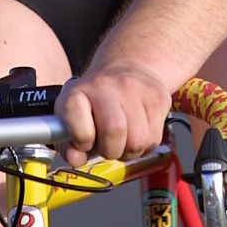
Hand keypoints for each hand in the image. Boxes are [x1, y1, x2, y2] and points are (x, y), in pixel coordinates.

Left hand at [54, 63, 171, 167]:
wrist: (130, 67)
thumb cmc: (98, 100)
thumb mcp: (74, 116)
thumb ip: (69, 142)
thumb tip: (76, 159)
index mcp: (79, 91)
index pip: (74, 112)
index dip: (80, 137)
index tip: (84, 142)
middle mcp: (105, 85)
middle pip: (113, 131)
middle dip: (110, 150)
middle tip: (108, 145)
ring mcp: (134, 89)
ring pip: (137, 141)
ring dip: (130, 151)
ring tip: (124, 139)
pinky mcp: (157, 97)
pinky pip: (153, 139)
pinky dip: (145, 146)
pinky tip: (138, 132)